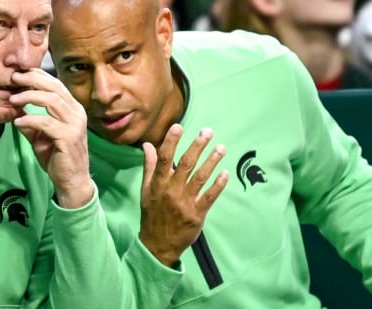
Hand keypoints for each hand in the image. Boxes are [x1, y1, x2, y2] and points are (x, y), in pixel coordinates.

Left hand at [10, 68, 93, 208]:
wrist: (72, 181)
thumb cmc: (58, 158)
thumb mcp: (41, 136)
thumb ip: (31, 123)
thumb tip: (16, 111)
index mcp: (72, 109)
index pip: (55, 84)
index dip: (37, 76)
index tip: (18, 74)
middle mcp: (76, 113)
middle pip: (54, 87)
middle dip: (32, 79)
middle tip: (14, 78)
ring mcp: (75, 124)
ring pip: (52, 100)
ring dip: (29, 97)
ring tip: (13, 99)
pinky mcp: (69, 137)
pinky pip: (47, 123)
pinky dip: (30, 120)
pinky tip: (18, 122)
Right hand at [138, 124, 228, 266]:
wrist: (158, 244)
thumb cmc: (152, 213)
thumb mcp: (146, 190)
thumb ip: (149, 166)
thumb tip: (148, 145)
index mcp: (159, 183)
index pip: (165, 158)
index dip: (171, 142)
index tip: (179, 126)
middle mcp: (172, 190)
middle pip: (186, 164)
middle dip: (197, 146)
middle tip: (208, 131)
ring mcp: (185, 202)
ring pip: (200, 178)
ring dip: (212, 161)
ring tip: (221, 147)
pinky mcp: (197, 214)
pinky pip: (209, 197)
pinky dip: (218, 185)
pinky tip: (225, 173)